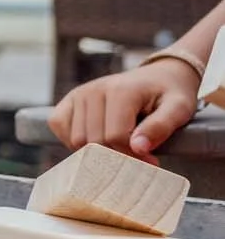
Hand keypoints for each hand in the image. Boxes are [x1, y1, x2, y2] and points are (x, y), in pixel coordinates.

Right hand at [48, 58, 201, 157]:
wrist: (159, 76)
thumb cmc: (171, 94)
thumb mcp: (179, 109)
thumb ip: (160, 127)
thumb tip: (138, 148)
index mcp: (120, 90)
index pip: (115, 136)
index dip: (133, 156)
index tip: (152, 162)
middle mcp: (94, 89)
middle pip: (94, 141)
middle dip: (116, 157)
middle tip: (137, 160)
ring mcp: (79, 93)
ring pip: (76, 139)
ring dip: (96, 152)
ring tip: (119, 150)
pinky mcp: (70, 99)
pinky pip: (58, 125)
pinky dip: (71, 140)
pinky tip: (95, 143)